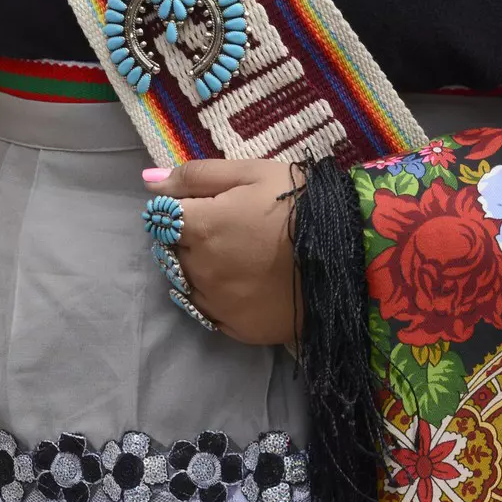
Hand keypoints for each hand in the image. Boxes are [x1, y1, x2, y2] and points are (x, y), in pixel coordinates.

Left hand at [143, 159, 301, 345]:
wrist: (353, 254)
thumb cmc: (302, 203)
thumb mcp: (251, 173)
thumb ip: (196, 176)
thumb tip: (149, 181)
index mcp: (200, 227)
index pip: (163, 220)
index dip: (182, 212)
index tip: (208, 208)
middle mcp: (200, 269)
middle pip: (175, 253)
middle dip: (191, 242)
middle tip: (231, 231)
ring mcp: (218, 303)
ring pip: (190, 284)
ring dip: (203, 271)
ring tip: (241, 259)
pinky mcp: (238, 329)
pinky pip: (213, 312)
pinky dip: (221, 298)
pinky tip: (248, 285)